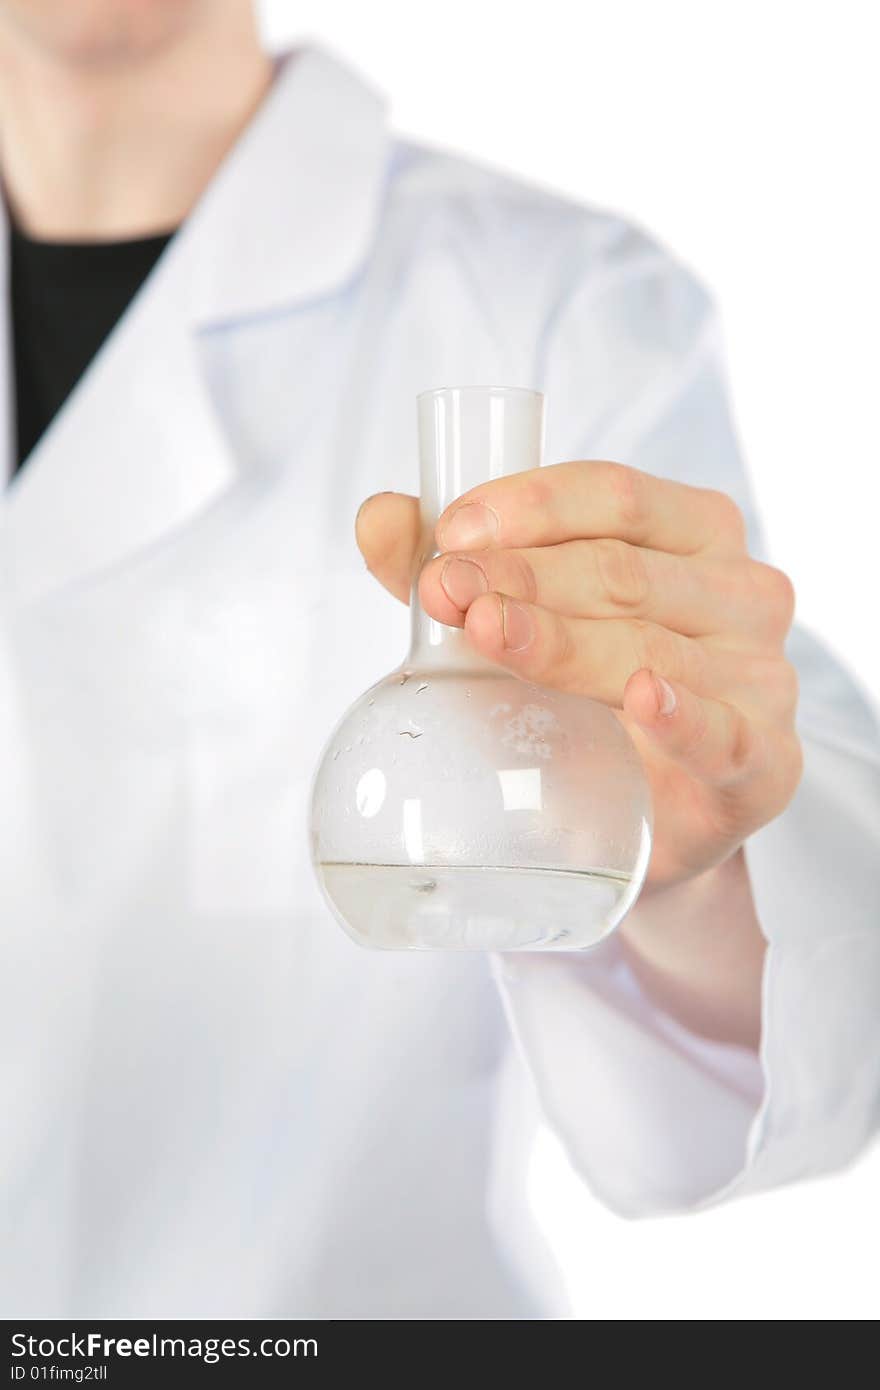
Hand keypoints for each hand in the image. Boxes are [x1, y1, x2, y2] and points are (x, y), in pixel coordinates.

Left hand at [356, 461, 802, 889]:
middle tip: (445, 591)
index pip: (619, 497)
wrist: (645, 820)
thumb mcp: (532, 618)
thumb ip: (462, 567)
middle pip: (623, 572)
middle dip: (524, 576)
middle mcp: (743, 592)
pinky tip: (645, 700)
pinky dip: (685, 717)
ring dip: (562, 639)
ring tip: (486, 632)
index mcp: (696, 534)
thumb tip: (376, 517)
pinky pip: (729, 736)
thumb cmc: (592, 695)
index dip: (534, 506)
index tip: (453, 533)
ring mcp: (763, 677)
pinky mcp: (766, 764)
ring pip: (651, 646)